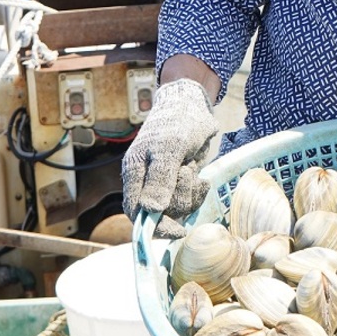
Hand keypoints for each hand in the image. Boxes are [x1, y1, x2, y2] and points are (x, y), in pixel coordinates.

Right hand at [121, 80, 216, 222]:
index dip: (155, 226)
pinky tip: (201, 177)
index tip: (178, 230)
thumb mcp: (170, 149)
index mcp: (135, 172)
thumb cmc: (178, 122)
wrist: (194, 105)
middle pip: (160, 212)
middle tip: (187, 174)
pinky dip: (198, 190)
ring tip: (192, 167)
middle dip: (178, 198)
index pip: (136, 211)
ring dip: (190, 191)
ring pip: (177, 206)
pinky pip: (190, 198)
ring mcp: (165, 182)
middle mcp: (147, 181)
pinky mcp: (181, 181)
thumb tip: (151, 210)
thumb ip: (160, 179)